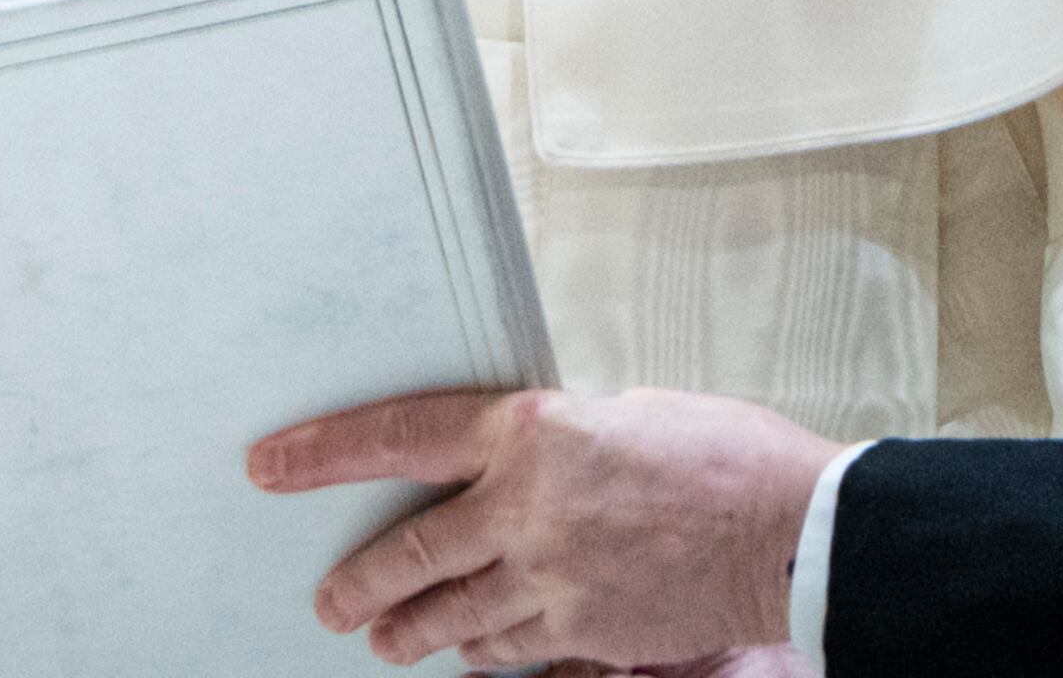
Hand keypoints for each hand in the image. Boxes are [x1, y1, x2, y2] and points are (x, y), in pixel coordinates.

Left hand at [251, 383, 846, 670]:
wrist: (790, 530)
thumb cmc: (730, 458)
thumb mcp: (634, 412)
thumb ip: (565, 440)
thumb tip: (534, 458)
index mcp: (535, 430)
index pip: (401, 437)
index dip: (325, 452)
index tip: (272, 465)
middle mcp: (525, 506)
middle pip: (406, 555)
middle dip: (358, 584)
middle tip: (332, 600)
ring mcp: (548, 578)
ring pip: (447, 617)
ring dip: (409, 632)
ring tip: (388, 640)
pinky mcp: (579, 633)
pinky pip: (507, 649)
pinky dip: (487, 650)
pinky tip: (480, 650)